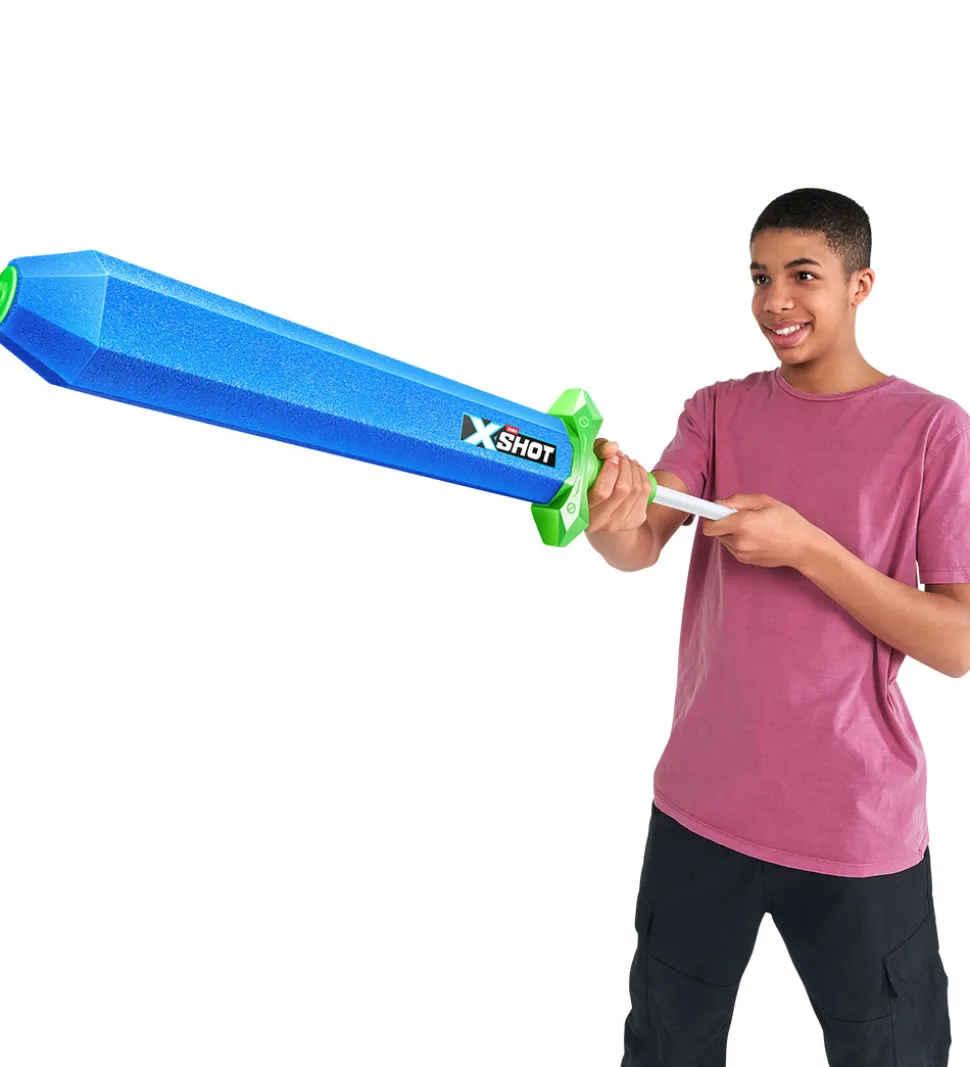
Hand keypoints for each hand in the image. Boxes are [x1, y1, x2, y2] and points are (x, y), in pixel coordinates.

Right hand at [586, 438, 654, 534]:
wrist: (596, 512)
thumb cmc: (587, 485)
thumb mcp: (585, 465)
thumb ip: (596, 452)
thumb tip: (613, 447)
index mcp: (583, 512)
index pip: (602, 492)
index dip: (610, 470)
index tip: (610, 457)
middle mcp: (601, 522)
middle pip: (623, 490)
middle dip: (624, 466)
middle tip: (619, 456)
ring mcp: (620, 523)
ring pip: (636, 489)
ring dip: (633, 468)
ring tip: (625, 460)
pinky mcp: (635, 520)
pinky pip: (646, 491)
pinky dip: (642, 475)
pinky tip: (634, 469)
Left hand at [701, 493, 820, 569]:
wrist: (803, 548)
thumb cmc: (788, 522)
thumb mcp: (765, 502)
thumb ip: (739, 500)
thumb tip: (720, 503)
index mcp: (742, 524)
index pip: (709, 525)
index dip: (708, 516)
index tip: (710, 511)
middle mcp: (738, 541)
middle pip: (715, 531)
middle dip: (722, 521)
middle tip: (740, 515)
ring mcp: (741, 553)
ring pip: (723, 538)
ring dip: (730, 531)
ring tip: (752, 526)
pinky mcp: (744, 560)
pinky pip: (731, 546)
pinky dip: (737, 540)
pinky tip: (755, 536)